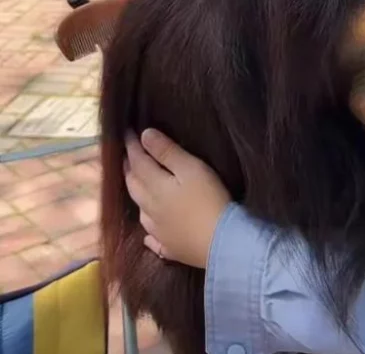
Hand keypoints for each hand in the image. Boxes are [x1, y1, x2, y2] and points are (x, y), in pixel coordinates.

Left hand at [124, 128, 231, 267]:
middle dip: (129, 168)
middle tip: (128, 154)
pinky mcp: (170, 248)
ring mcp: (158, 231)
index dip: (131, 145)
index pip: (138, 162)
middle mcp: (150, 209)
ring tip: (136, 183)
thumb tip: (144, 135)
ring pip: (140, 210)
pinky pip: (152, 238)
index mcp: (155, 187)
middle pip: (134, 185)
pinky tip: (148, 233)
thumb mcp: (191, 168)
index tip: (126, 131)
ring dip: (135, 194)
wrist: (222, 244)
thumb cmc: (209, 199)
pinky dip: (148, 231)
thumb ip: (167, 152)